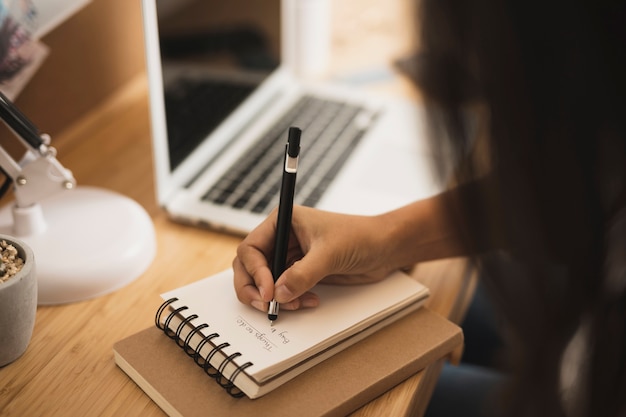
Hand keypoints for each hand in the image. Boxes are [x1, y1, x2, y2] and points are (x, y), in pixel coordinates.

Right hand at [233, 205, 397, 311]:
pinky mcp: (299, 273)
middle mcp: (281, 238)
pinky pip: (282, 291)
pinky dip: (289, 300)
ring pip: (264, 283)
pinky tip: (308, 301)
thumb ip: (302, 274)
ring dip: (274, 298)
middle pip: (249, 267)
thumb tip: (278, 294)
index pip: (251, 248)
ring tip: (293, 304)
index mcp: (282, 222)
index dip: (254, 272)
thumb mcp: (329, 253)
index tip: (268, 292)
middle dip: (255, 289)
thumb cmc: (360, 236)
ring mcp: (289, 256)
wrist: (384, 248)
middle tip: (267, 306)